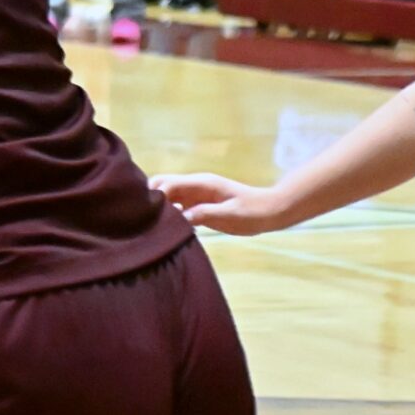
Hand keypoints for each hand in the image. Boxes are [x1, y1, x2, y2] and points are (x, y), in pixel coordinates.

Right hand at [150, 173, 289, 234]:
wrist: (271, 211)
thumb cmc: (253, 212)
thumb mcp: (230, 215)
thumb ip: (205, 214)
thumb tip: (180, 217)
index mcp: (201, 183)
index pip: (167, 183)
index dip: (154, 195)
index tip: (146, 213)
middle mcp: (194, 186)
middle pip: (162, 185)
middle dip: (150, 198)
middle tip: (144, 220)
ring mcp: (196, 195)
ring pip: (168, 195)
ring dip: (159, 207)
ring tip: (151, 226)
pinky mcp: (199, 206)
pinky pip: (177, 206)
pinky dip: (169, 215)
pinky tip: (167, 230)